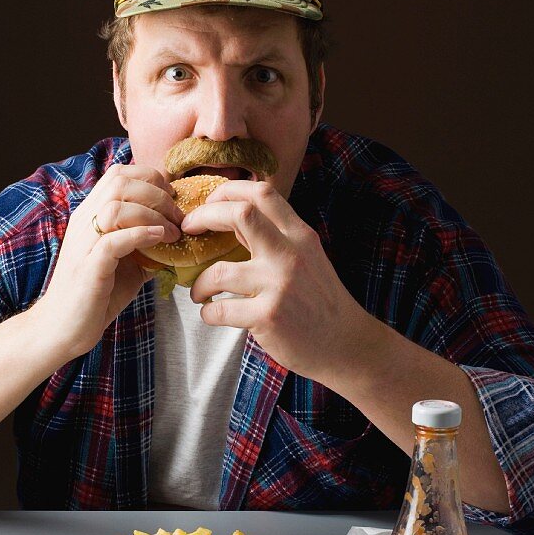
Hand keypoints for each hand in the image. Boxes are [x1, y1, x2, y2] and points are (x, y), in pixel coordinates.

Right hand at [33, 165, 183, 362]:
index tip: (173, 198)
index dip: (151, 177)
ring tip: (172, 232)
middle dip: (157, 193)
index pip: (118, 174)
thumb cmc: (96, 295)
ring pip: (115, 206)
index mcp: (91, 215)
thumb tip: (180, 234)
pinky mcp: (88, 268)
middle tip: (178, 216)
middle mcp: (84, 222)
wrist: (63, 329)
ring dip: (152, 214)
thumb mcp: (128, 263)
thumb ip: (148, 244)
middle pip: (119, 182)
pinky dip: (141, 234)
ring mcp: (84, 244)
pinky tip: (160, 240)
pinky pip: (113, 240)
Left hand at [181, 180, 366, 381]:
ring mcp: (279, 286)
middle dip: (203, 217)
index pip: (262, 192)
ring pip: (218, 271)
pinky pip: (219, 309)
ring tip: (200, 292)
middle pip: (239, 214)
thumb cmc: (319, 300)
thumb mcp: (307, 258)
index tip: (209, 203)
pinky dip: (207, 313)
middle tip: (188, 230)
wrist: (345, 344)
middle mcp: (290, 254)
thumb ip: (276, 238)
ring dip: (199, 283)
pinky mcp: (268, 317)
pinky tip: (212, 314)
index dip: (228, 191)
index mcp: (299, 235)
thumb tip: (231, 218)